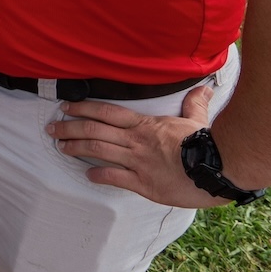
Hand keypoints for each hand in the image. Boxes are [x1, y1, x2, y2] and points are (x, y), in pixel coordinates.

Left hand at [47, 85, 225, 207]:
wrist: (218, 169)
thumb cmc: (208, 145)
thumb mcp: (198, 120)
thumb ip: (194, 104)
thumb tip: (205, 88)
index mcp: (145, 125)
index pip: (107, 112)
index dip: (83, 108)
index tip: (67, 107)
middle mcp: (136, 141)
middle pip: (95, 129)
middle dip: (70, 128)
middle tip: (52, 128)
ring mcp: (137, 162)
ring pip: (98, 150)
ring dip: (76, 147)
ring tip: (61, 147)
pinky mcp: (143, 183)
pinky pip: (114, 177)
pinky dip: (97, 175)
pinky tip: (87, 175)